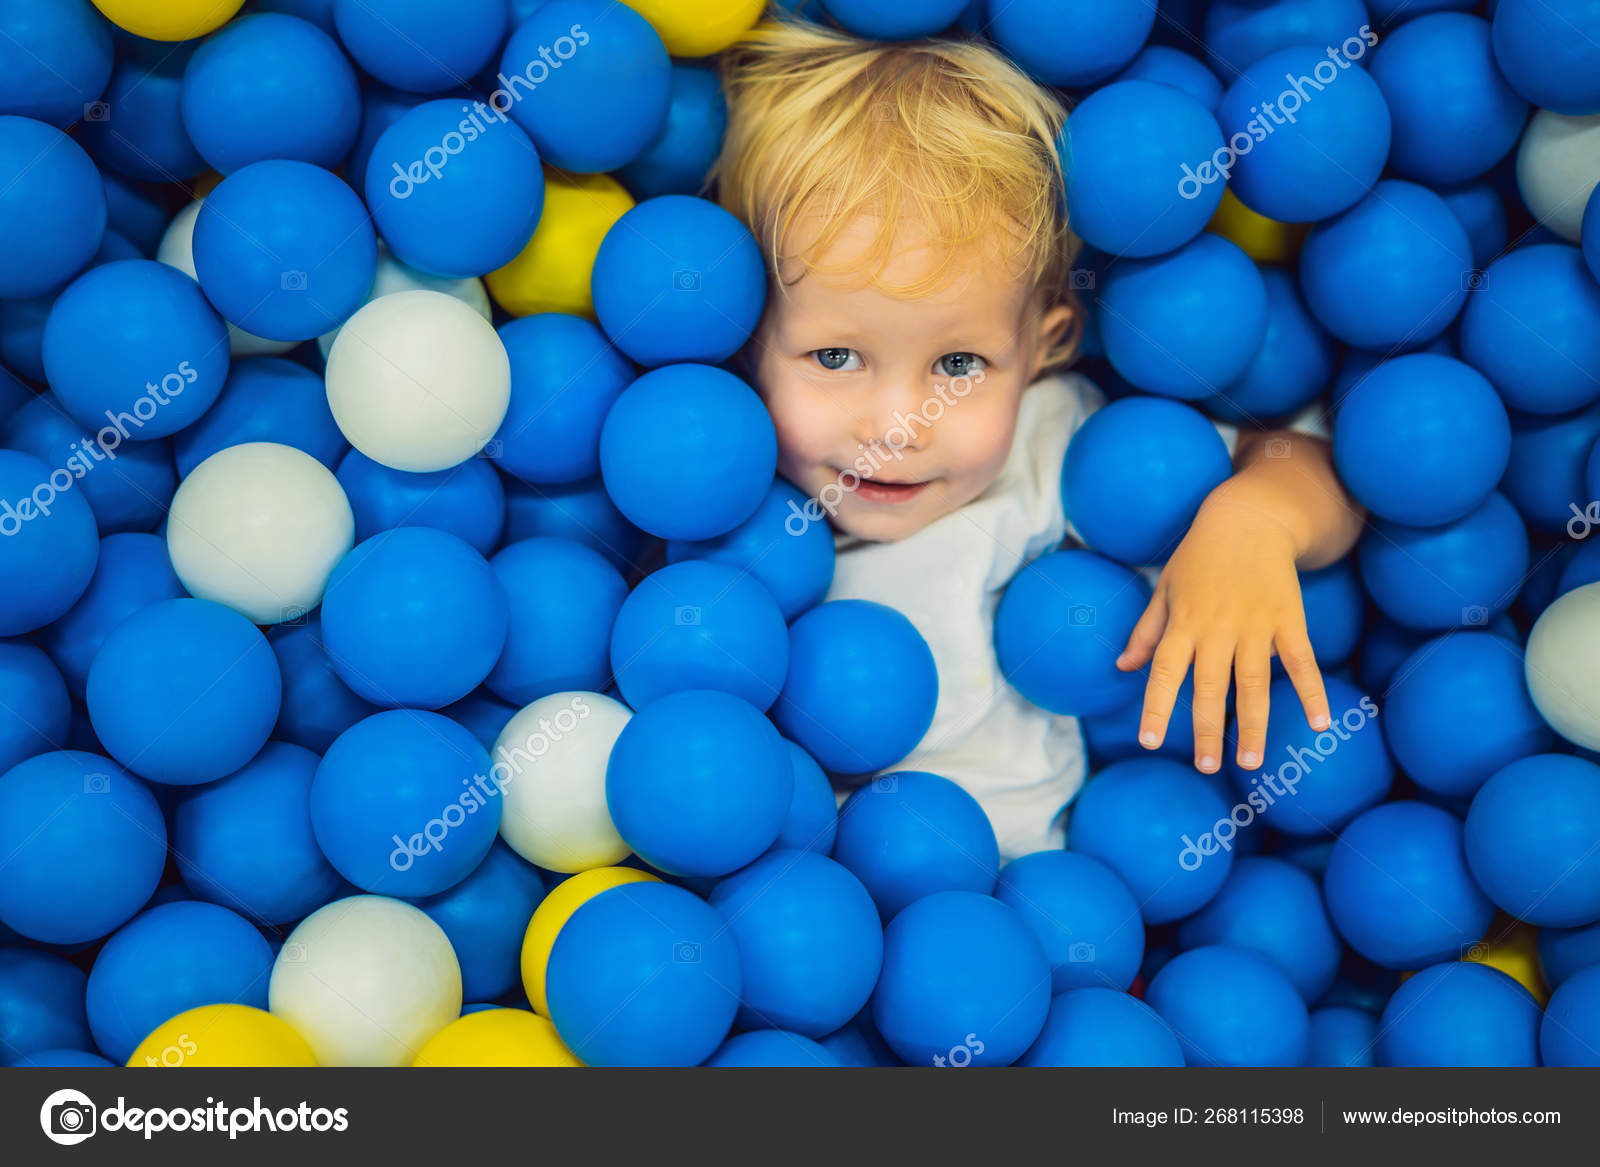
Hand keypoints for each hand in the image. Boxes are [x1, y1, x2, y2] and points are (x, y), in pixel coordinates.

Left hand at [1114, 486, 1331, 773]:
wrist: (1248, 520)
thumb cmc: (1199, 558)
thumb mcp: (1166, 590)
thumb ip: (1147, 632)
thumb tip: (1123, 667)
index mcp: (1183, 623)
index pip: (1164, 672)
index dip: (1156, 707)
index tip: (1149, 741)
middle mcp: (1218, 628)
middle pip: (1210, 686)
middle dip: (1207, 729)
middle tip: (1206, 767)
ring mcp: (1256, 625)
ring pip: (1254, 683)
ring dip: (1253, 724)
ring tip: (1250, 762)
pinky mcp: (1289, 620)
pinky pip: (1301, 662)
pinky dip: (1312, 693)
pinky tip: (1320, 724)